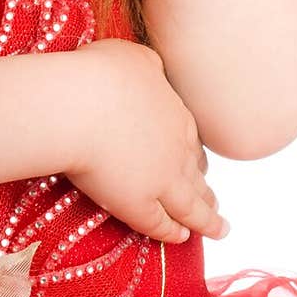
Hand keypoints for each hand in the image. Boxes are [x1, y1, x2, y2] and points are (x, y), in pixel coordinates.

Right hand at [63, 38, 229, 243]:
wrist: (79, 106)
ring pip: (191, 207)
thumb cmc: (100, 75)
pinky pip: (161, 224)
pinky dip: (173, 233)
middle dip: (206, 191)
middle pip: (196, 176)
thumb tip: (155, 71)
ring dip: (205, 220)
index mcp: (177, 116)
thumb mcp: (133, 57)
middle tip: (214, 204)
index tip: (202, 167)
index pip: (192, 142)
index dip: (197, 157)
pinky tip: (181, 239)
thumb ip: (150, 67)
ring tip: (217, 229)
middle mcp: (178, 151)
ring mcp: (162, 181)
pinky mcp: (139, 205)